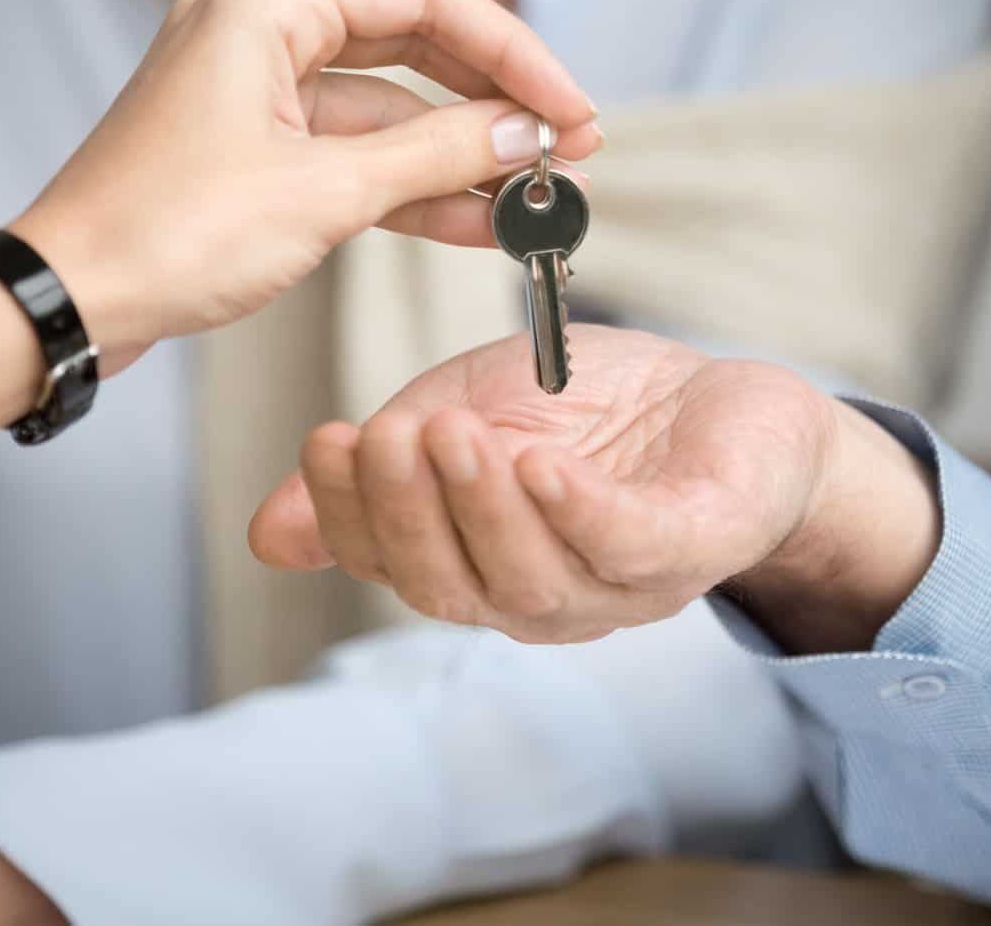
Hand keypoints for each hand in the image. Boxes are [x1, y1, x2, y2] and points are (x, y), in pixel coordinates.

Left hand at [9, 0, 601, 374]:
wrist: (66, 304)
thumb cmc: (167, 235)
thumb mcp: (322, 193)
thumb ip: (435, 156)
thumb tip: (524, 135)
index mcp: (267, 4)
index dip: (512, 52)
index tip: (570, 109)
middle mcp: (263, 30)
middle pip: (414, 45)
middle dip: (494, 101)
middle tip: (570, 147)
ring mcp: (258, 93)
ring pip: (389, 110)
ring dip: (461, 156)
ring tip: (539, 197)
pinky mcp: (257, 152)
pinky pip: (355, 156)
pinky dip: (414, 188)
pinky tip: (482, 223)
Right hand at [249, 326, 939, 648]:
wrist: (724, 394)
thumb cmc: (587, 409)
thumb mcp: (461, 416)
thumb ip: (381, 467)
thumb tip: (266, 534)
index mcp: (478, 568)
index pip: (394, 567)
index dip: (350, 515)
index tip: (326, 438)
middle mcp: (542, 597)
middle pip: (455, 588)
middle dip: (408, 514)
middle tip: (386, 435)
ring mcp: (620, 585)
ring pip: (534, 582)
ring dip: (483, 509)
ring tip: (454, 433)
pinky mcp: (694, 545)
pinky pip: (628, 547)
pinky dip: (576, 511)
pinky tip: (539, 463)